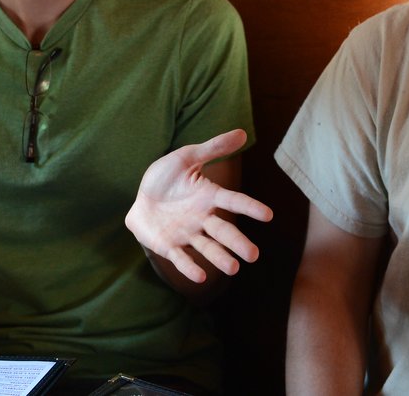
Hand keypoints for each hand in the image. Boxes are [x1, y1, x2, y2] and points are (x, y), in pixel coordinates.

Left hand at [125, 129, 273, 282]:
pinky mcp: (170, 247)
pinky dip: (190, 267)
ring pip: (207, 248)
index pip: (233, 201)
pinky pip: (181, 258)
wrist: (140, 198)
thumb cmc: (166, 177)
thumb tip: (243, 132)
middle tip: (253, 255)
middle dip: (237, 243)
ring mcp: (187, 234)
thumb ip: (214, 148)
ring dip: (219, 258)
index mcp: (209, 196)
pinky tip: (200, 276)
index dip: (249, 207)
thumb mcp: (187, 158)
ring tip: (233, 269)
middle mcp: (202, 218)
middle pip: (223, 231)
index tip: (268, 215)